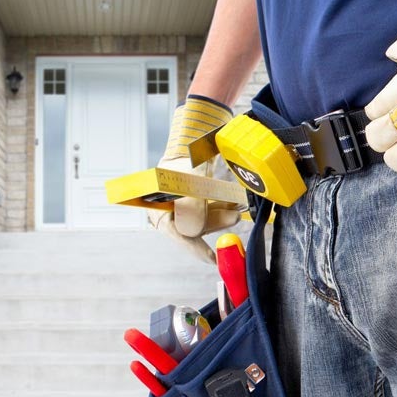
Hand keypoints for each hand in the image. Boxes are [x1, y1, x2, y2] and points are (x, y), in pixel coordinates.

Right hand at [148, 96, 239, 263]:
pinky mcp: (195, 198)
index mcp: (159, 208)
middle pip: (194, 226)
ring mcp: (182, 204)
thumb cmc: (183, 159)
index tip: (211, 259)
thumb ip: (189, 206)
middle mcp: (170, 210)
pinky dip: (222, 205)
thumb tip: (192, 230)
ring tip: (237, 207)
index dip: (194, 248)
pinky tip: (234, 201)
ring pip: (205, 217)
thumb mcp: (186, 181)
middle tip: (234, 216)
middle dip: (215, 223)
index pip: (177, 233)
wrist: (189, 138)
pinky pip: (209, 207)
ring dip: (221, 214)